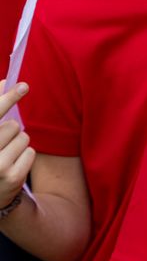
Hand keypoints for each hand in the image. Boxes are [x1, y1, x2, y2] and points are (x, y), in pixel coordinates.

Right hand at [0, 81, 33, 210]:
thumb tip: (4, 82)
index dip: (7, 99)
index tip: (23, 85)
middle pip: (12, 126)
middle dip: (9, 133)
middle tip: (0, 146)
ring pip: (23, 138)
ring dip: (18, 145)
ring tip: (4, 157)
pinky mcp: (12, 178)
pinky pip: (31, 152)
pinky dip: (24, 157)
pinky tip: (12, 168)